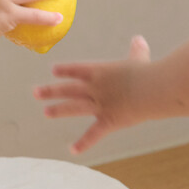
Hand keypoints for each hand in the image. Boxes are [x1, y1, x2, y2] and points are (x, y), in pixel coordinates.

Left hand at [33, 35, 150, 153]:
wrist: (153, 89)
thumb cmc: (148, 72)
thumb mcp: (140, 57)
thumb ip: (136, 50)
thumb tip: (138, 39)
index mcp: (100, 71)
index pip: (77, 69)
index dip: (65, 70)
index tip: (53, 70)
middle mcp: (95, 88)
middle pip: (68, 89)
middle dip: (51, 90)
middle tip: (35, 92)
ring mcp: (99, 105)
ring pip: (73, 107)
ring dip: (58, 110)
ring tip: (46, 112)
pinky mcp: (109, 121)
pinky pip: (93, 134)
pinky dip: (83, 143)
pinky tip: (72, 150)